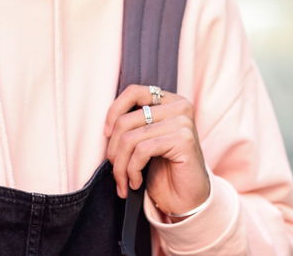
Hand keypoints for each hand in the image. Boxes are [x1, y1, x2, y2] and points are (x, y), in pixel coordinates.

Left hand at [104, 84, 209, 217]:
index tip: (106, 134)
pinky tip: (136, 183)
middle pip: (126, 120)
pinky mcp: (184, 140)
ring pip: (131, 138)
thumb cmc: (164, 171)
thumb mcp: (145, 142)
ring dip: (121, 166)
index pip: (133, 92)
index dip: (114, 111)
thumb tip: (106, 127)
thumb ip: (133, 126)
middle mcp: (179, 106)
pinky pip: (142, 150)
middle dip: (113, 151)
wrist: (187, 200)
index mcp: (169, 101)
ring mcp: (183, 122)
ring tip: (124, 181)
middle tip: (115, 172)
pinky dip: (132, 170)